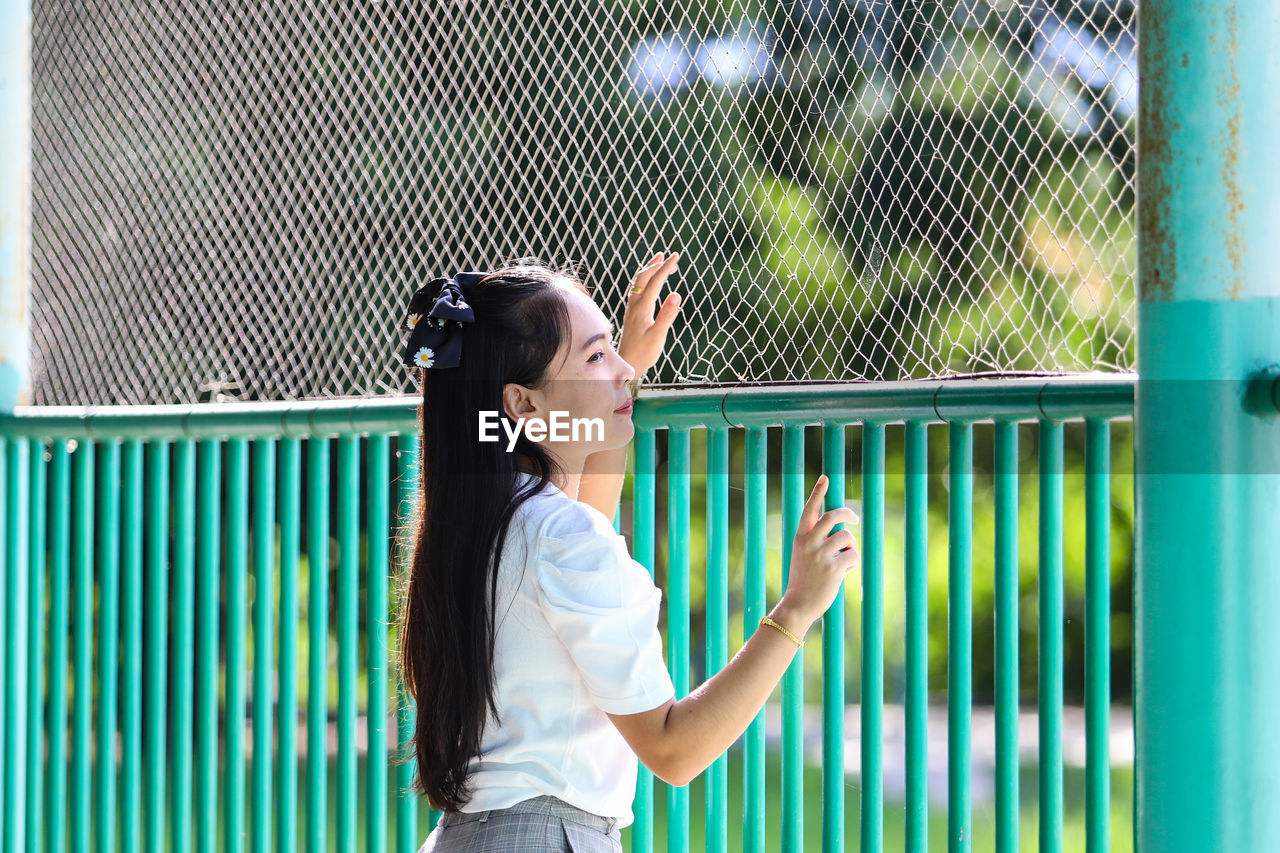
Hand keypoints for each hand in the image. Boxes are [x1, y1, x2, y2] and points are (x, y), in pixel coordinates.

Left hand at [617, 251, 682, 375]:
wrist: (626, 364)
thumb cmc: (644, 353)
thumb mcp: (658, 335)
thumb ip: (667, 315)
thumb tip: (676, 294)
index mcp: (642, 308)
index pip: (655, 281)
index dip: (666, 267)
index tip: (677, 256)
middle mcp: (634, 305)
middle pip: (644, 277)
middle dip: (657, 264)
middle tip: (672, 257)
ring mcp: (631, 309)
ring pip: (639, 282)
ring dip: (650, 269)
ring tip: (660, 260)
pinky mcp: (632, 314)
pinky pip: (637, 290)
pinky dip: (646, 280)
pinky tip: (650, 283)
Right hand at [780, 475, 859, 626]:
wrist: (799, 604)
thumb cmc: (804, 579)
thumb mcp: (803, 554)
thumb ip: (816, 539)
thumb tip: (842, 527)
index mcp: (800, 538)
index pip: (810, 509)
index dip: (818, 492)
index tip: (826, 477)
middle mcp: (809, 543)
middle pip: (834, 516)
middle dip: (848, 514)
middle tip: (854, 520)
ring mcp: (821, 555)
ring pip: (847, 537)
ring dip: (850, 547)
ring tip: (844, 560)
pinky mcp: (833, 568)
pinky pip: (853, 555)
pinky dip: (853, 562)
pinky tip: (845, 572)